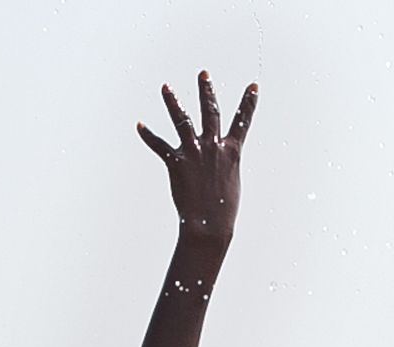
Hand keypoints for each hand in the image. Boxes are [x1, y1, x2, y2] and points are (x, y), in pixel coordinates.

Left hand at [137, 71, 255, 240]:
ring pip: (183, 120)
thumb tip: (218, 164)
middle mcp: (214, 147)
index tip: (254, 86)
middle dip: (206, 90)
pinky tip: (139, 125)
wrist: (210, 225)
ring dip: (173, 102)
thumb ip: (223, 166)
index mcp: (232, 152)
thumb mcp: (230, 183)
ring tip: (165, 87)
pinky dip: (148, 135)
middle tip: (203, 73)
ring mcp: (194, 152)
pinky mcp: (177, 162)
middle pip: (210, 111)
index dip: (249, 103)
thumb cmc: (222, 210)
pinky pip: (159, 145)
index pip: (243, 122)